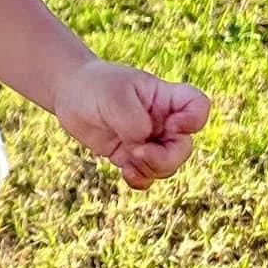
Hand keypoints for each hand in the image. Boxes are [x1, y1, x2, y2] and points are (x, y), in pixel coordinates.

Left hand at [51, 57, 210, 190]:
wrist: (70, 94)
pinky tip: (125, 172)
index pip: (198, 107)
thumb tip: (143, 145)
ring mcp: (148, 139)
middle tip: (138, 152)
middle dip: (166, 157)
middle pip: (184, 147)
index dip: (194, 121)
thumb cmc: (95, 87)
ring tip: (128, 161)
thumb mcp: (114, 98)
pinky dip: (141, 180)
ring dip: (151, 169)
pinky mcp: (131, 155)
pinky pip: (147, 175)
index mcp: (165, 98)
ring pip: (167, 165)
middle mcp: (161, 120)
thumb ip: (134, 122)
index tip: (172, 124)